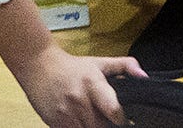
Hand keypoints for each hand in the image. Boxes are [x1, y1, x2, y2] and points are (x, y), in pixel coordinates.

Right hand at [12, 50, 140, 127]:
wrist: (38, 64)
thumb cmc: (72, 66)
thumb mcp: (99, 62)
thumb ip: (124, 66)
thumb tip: (144, 77)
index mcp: (93, 83)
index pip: (113, 109)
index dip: (121, 119)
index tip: (121, 119)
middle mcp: (79, 100)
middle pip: (102, 127)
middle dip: (106, 125)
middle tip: (105, 118)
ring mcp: (66, 114)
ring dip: (92, 127)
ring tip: (91, 118)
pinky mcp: (55, 123)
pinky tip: (79, 121)